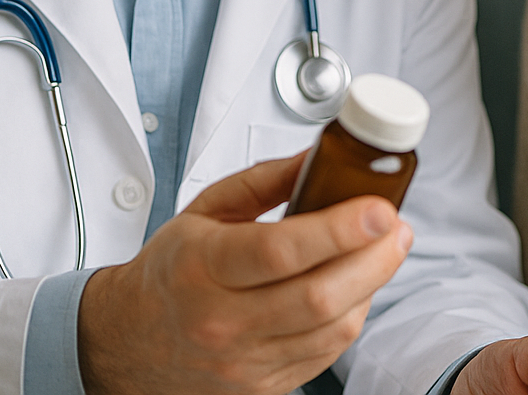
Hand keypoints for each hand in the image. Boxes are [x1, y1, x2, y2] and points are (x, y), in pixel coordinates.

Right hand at [78, 152, 413, 394]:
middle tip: (396, 227)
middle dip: (375, 258)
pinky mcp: (263, 388)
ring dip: (372, 287)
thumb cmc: (171, 271)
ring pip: (332, 330)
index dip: (339, 229)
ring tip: (384, 251)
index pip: (280, 251)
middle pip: (319, 296)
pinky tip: (355, 288)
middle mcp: (221, 321)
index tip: (378, 208)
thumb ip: (266, 179)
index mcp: (201, 268)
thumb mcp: (206, 209)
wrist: (130, 341)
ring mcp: (243, 363)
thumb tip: (320, 155)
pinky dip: (351, 317)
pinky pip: (325, 355)